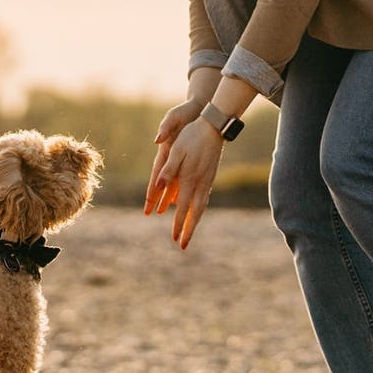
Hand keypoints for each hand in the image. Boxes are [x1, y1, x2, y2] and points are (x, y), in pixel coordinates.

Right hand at [143, 100, 202, 215]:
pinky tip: (180, 197)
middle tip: (150, 213)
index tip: (148, 203)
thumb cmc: (184, 112)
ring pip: (172, 182)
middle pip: (162, 182)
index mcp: (166, 150)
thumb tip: (158, 140)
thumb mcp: (173, 118)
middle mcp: (170, 157)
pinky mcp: (187, 157)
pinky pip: (183, 176)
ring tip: (163, 211)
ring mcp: (179, 158)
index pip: (157, 173)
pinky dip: (180, 187)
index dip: (152, 188)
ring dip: (168, 196)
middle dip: (157, 198)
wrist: (197, 108)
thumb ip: (165, 128)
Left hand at [149, 118, 223, 248]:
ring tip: (189, 233)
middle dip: (189, 230)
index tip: (175, 239)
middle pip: (195, 213)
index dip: (179, 224)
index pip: (182, 208)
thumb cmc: (191, 136)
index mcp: (189, 179)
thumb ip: (168, 169)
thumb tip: (157, 184)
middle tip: (183, 245)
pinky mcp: (210, 176)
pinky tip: (196, 212)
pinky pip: (203, 198)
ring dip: (195, 222)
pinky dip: (199, 209)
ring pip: (201, 206)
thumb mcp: (176, 150)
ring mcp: (207, 180)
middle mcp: (200, 183)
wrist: (214, 127)